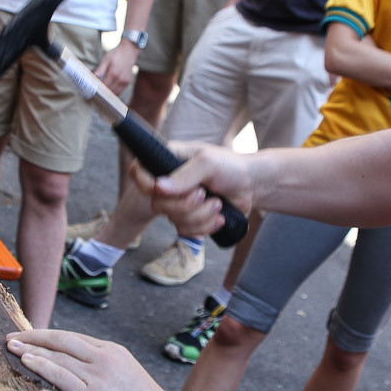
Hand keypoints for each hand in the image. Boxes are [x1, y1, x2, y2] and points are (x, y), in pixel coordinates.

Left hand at [6, 329, 174, 390]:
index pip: (74, 338)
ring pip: (57, 355)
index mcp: (114, 352)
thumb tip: (80, 374)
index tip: (30, 337)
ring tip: (10, 345)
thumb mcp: (127, 379)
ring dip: (30, 348)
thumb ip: (105, 371)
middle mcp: (105, 357)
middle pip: (62, 339)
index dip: (49, 336)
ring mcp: (98, 375)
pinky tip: (26, 359)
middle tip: (11, 335)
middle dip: (33, 336)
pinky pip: (60, 374)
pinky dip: (41, 364)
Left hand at [94, 41, 139, 94]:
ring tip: (102, 92)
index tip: (93, 90)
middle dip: (102, 93)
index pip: (104, 86)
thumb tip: (94, 76)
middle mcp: (120, 79)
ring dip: (108, 94)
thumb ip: (100, 69)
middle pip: (109, 91)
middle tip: (96, 92)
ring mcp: (125, 81)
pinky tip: (109, 90)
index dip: (98, 89)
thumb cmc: (116, 55)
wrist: (128, 52)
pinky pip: (120, 92)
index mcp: (113, 73)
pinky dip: (114, 92)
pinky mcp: (127, 82)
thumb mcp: (106, 59)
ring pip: (115, 93)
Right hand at [131, 142, 253, 236]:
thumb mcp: (208, 163)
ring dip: (200, 215)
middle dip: (185, 205)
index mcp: (168, 160)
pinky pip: (186, 231)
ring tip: (217, 203)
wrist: (251, 186)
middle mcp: (169, 181)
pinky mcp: (189, 218)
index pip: (138, 172)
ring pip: (173, 220)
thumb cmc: (231, 167)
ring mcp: (178, 201)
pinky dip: (204, 226)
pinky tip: (218, 216)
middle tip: (205, 194)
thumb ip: (184, 175)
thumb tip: (159, 187)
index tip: (161, 189)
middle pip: (157, 204)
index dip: (145, 184)